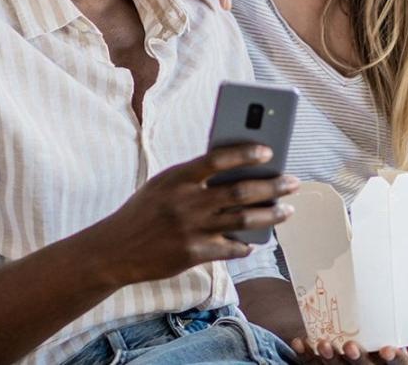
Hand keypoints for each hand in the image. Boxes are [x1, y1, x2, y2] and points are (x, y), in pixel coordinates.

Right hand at [90, 144, 296, 286]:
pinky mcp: (192, 254)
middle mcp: (186, 202)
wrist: (114, 249)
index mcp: (177, 178)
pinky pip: (230, 248)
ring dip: (271, 215)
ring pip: (243, 220)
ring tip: (288, 211)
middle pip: (240, 191)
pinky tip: (253, 243)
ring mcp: (190, 229)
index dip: (245, 153)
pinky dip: (244, 245)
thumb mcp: (163, 185)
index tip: (269, 152)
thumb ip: (195, 179)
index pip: (217, 159)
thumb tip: (240, 173)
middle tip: (293, 183)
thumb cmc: (144, 211)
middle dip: (273, 187)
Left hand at [290, 313, 407, 364]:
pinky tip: (301, 342)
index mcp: (387, 358)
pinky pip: (312, 364)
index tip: (387, 349)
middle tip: (349, 346)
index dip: (392, 358)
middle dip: (356, 360)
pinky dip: (305, 354)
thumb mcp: (394, 319)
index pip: (396, 364)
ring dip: (328, 358)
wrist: (343, 318)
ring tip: (322, 343)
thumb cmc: (375, 321)